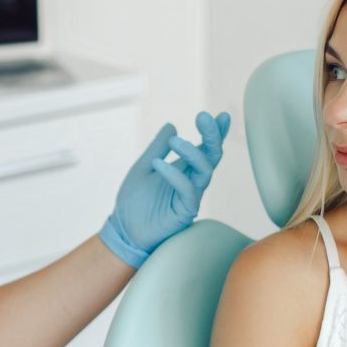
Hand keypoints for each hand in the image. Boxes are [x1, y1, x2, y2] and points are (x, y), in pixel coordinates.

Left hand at [99, 111, 230, 268]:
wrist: (123, 230)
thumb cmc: (134, 201)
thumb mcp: (144, 167)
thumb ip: (157, 147)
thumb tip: (172, 125)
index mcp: (184, 169)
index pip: (205, 148)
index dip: (215, 133)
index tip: (222, 116)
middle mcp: (192, 181)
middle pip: (212, 156)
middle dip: (212, 136)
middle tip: (204, 117)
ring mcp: (191, 196)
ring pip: (205, 170)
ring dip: (192, 152)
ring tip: (175, 141)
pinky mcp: (185, 211)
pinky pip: (187, 190)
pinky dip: (174, 175)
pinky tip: (158, 165)